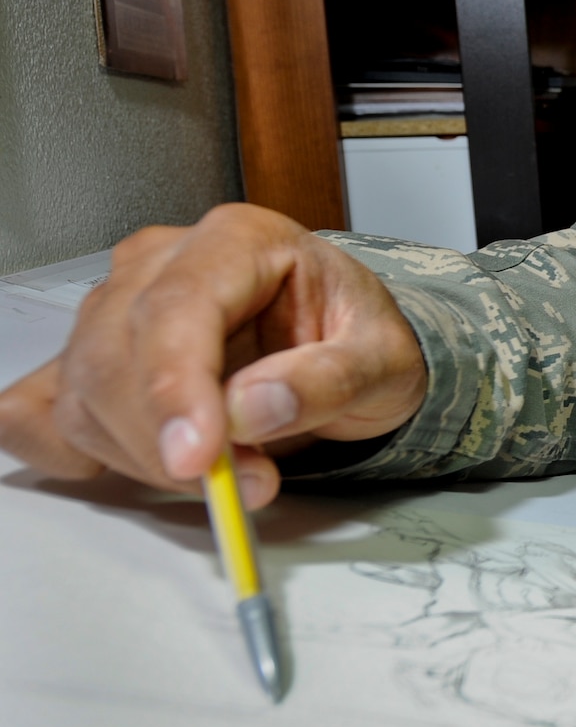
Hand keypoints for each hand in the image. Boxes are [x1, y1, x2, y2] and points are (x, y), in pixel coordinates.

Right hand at [0, 204, 427, 508]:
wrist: (346, 346)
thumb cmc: (358, 338)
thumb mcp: (384, 360)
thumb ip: (329, 380)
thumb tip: (253, 409)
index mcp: (237, 240)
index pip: (176, 307)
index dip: (175, 387)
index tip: (197, 456)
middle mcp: (163, 264)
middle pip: (115, 355)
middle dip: (167, 440)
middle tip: (243, 485)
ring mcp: (116, 308)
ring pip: (84, 393)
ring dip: (146, 457)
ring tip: (233, 474)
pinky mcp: (93, 359)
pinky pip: (41, 408)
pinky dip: (76, 449)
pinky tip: (132, 464)